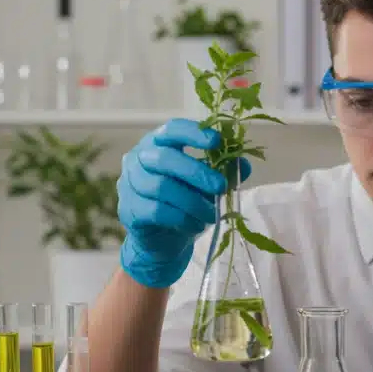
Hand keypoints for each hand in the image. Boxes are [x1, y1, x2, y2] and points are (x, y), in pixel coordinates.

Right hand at [118, 118, 251, 288]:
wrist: (162, 241)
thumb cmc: (183, 204)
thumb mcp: (206, 186)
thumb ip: (223, 172)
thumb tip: (243, 165)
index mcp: (157, 144)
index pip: (171, 130)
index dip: (193, 132)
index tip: (216, 140)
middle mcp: (138, 160)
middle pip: (164, 158)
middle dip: (197, 172)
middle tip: (221, 187)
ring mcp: (129, 185)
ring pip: (162, 187)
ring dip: (193, 202)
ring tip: (212, 214)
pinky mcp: (130, 211)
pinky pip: (157, 211)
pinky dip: (182, 218)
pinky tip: (195, 225)